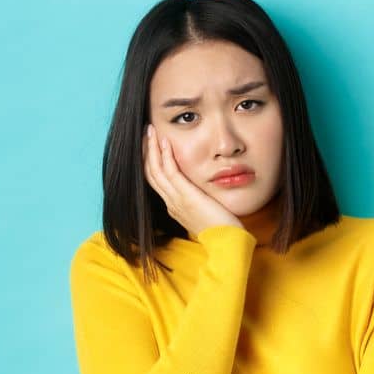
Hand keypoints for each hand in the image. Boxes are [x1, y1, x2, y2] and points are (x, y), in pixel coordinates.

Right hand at [145, 123, 243, 238]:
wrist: (227, 243)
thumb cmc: (224, 230)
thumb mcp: (207, 212)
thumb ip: (201, 202)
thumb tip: (204, 193)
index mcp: (175, 207)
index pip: (157, 181)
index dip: (151, 162)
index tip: (151, 146)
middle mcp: (171, 203)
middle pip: (150, 173)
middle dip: (146, 151)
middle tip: (146, 132)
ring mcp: (176, 200)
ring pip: (155, 170)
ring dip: (151, 149)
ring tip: (150, 131)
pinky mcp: (186, 197)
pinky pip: (170, 172)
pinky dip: (165, 156)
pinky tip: (165, 142)